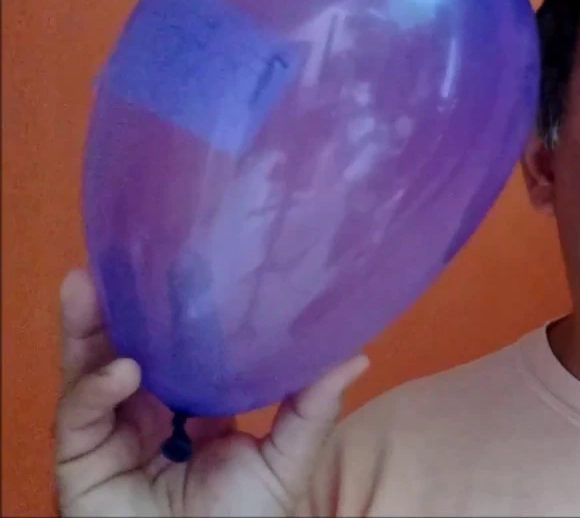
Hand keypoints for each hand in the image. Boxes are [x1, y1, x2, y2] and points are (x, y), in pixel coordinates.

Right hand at [54, 269, 367, 516]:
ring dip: (87, 330)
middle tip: (116, 261)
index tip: (182, 267)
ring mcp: (110, 439)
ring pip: (91, 373)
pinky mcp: (79, 463)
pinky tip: (124, 371)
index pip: (179, 353)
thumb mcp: (285, 461)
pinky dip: (97, 389)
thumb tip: (356, 353)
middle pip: (125, 351)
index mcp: (193, 410)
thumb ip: (312, 409)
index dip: (175, 314)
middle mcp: (146, 417)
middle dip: (118, 309)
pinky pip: (79, 417)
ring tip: (88, 284)